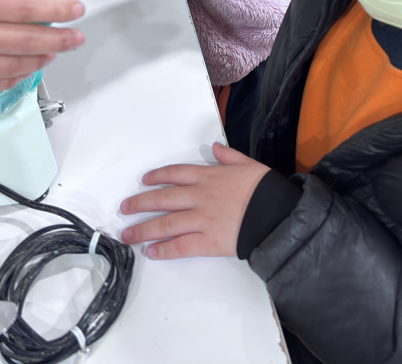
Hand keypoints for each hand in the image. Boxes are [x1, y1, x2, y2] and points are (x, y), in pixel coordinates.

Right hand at [0, 0, 84, 109]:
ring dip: (39, 60)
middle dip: (59, 38)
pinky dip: (10, 81)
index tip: (74, 9)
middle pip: (27, 41)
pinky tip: (16, 75)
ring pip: (12, 68)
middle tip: (77, 36)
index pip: (22, 7)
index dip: (55, 9)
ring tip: (53, 54)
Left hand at [119, 143, 269, 258]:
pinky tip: (151, 252)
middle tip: (124, 209)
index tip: (143, 181)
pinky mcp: (207, 241)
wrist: (277, 214)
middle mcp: (199, 197)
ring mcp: (201, 220)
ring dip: (143, 229)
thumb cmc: (265, 189)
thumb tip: (216, 148)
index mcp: (208, 177)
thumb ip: (229, 156)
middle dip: (140, 204)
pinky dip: (164, 249)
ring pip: (165, 223)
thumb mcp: (249, 164)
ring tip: (127, 235)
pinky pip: (180, 246)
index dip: (157, 176)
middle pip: (162, 198)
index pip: (175, 174)